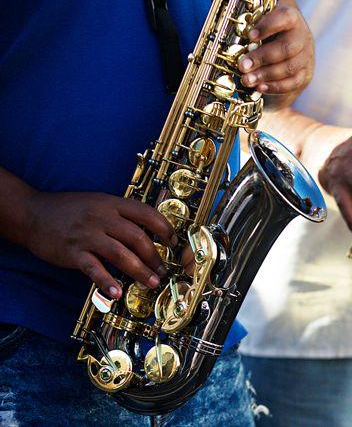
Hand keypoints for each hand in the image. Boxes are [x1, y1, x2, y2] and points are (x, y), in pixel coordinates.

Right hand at [23, 192, 176, 298]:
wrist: (33, 214)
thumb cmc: (70, 209)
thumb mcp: (99, 202)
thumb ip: (122, 214)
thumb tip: (149, 230)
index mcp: (112, 204)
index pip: (147, 214)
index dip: (165, 229)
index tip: (173, 242)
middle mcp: (102, 218)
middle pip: (138, 238)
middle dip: (155, 257)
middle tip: (162, 270)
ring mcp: (87, 235)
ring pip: (121, 255)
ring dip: (140, 271)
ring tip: (151, 282)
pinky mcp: (73, 252)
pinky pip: (94, 269)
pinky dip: (106, 282)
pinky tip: (116, 293)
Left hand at [237, 0, 313, 105]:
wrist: (294, 49)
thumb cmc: (271, 31)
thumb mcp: (259, 17)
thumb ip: (238, 7)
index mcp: (290, 17)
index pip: (284, 18)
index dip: (267, 26)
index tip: (249, 35)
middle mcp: (301, 35)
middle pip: (286, 48)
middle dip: (262, 57)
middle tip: (242, 65)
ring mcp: (305, 56)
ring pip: (289, 67)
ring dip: (266, 75)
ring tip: (246, 79)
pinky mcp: (305, 73)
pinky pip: (293, 82)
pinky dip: (275, 86)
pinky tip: (260, 87)